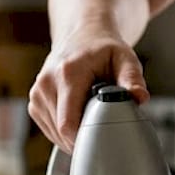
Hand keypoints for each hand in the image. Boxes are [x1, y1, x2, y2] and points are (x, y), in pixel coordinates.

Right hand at [28, 22, 149, 152]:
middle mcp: (46, 84)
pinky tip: (78, 114)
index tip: (104, 136)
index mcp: (66, 73)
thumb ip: (132, 79)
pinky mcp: (34, 103)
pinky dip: (66, 131)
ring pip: (55, 134)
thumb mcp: (125, 59)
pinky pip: (50, 131)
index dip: (87, 138)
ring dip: (75, 134)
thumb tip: (139, 97)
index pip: (68, 124)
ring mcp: (37, 94)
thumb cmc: (104, 50)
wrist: (82, 36)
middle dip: (84, 136)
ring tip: (90, 113)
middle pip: (62, 132)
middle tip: (102, 123)